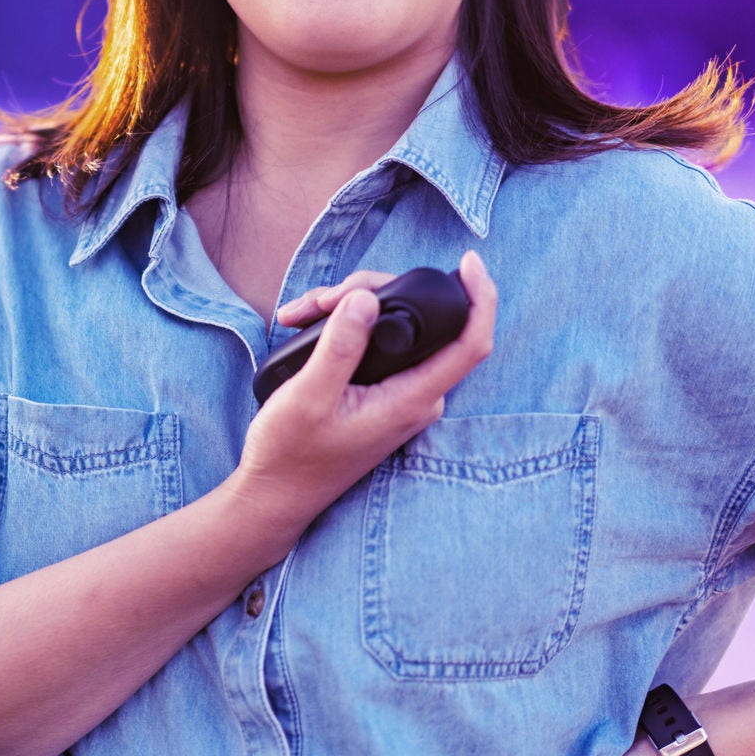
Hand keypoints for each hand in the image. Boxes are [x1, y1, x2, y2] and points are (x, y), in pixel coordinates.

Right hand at [225, 250, 497, 542]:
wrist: (275, 494)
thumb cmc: (290, 452)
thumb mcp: (309, 395)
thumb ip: (342, 346)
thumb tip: (366, 299)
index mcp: (410, 400)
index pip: (471, 344)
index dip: (479, 298)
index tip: (468, 262)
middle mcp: (416, 399)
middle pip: (424, 324)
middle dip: (374, 293)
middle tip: (323, 296)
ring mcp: (400, 398)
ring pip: (396, 331)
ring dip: (352, 308)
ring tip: (303, 312)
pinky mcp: (382, 396)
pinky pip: (380, 347)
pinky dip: (347, 328)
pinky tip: (308, 325)